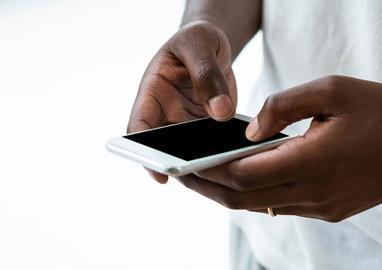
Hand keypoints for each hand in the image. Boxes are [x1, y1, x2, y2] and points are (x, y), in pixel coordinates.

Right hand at [127, 21, 236, 182]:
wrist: (212, 44)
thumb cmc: (196, 39)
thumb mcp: (199, 45)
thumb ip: (207, 74)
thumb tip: (220, 112)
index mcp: (152, 93)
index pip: (140, 127)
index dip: (144, 153)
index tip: (160, 174)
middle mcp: (166, 114)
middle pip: (166, 149)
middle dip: (181, 166)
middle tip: (204, 176)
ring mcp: (187, 124)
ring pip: (192, 153)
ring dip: (206, 164)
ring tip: (228, 169)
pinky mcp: (209, 128)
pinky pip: (214, 146)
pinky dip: (225, 154)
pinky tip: (242, 157)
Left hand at [177, 76, 381, 221]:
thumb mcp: (332, 89)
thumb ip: (282, 105)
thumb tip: (248, 131)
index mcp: (313, 162)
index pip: (243, 175)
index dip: (208, 171)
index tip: (182, 164)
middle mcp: (315, 193)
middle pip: (244, 199)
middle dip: (208, 188)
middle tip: (181, 175)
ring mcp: (323, 207)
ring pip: (261, 206)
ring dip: (230, 194)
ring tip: (205, 177)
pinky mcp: (331, 210)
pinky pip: (282, 205)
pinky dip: (257, 195)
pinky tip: (245, 180)